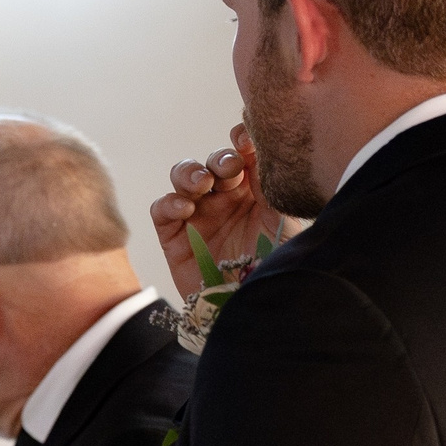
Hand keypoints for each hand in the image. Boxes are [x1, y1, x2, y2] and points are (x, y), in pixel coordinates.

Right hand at [150, 123, 288, 297]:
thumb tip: (257, 146)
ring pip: (184, 176)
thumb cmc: (274, 267)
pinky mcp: (174, 236)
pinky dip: (170, 202)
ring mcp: (199, 216)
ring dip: (190, 173)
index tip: (244, 137)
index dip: (240, 140)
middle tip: (229, 167)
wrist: (251, 308)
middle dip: (220, 159)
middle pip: (214, 163)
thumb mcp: (282, 220)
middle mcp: (225, 200)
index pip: (243, 155)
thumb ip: (270, 183)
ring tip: (203, 184)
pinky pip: (163, 209)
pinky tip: (186, 208)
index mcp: (254, 192)